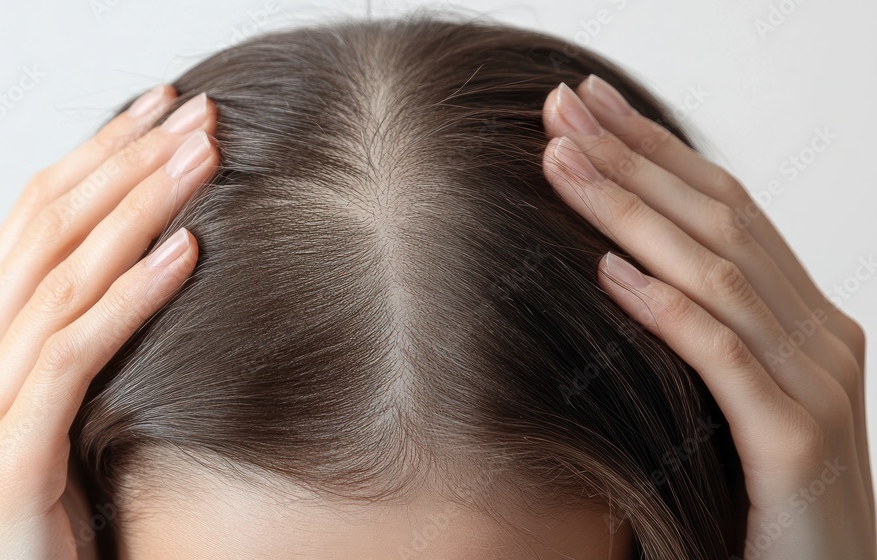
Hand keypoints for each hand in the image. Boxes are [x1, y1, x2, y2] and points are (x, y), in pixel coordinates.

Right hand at [0, 85, 218, 557]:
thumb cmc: (29, 508)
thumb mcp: (48, 404)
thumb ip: (72, 334)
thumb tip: (145, 262)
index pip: (35, 215)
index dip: (98, 154)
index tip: (158, 113)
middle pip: (46, 226)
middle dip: (125, 161)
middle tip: (191, 115)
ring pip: (63, 274)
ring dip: (140, 209)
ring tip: (201, 161)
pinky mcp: (7, 448)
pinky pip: (75, 349)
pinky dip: (133, 295)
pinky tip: (186, 255)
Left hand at [541, 76, 873, 558]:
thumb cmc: (763, 494)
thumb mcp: (733, 396)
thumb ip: (700, 334)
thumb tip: (613, 268)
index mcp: (802, 317)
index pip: (723, 206)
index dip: (655, 148)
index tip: (588, 107)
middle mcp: (818, 335)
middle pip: (717, 219)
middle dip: (634, 156)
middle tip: (563, 105)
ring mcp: (815, 384)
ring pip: (716, 272)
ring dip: (630, 211)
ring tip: (560, 163)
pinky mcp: (795, 442)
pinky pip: (723, 357)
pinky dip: (665, 308)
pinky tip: (606, 272)